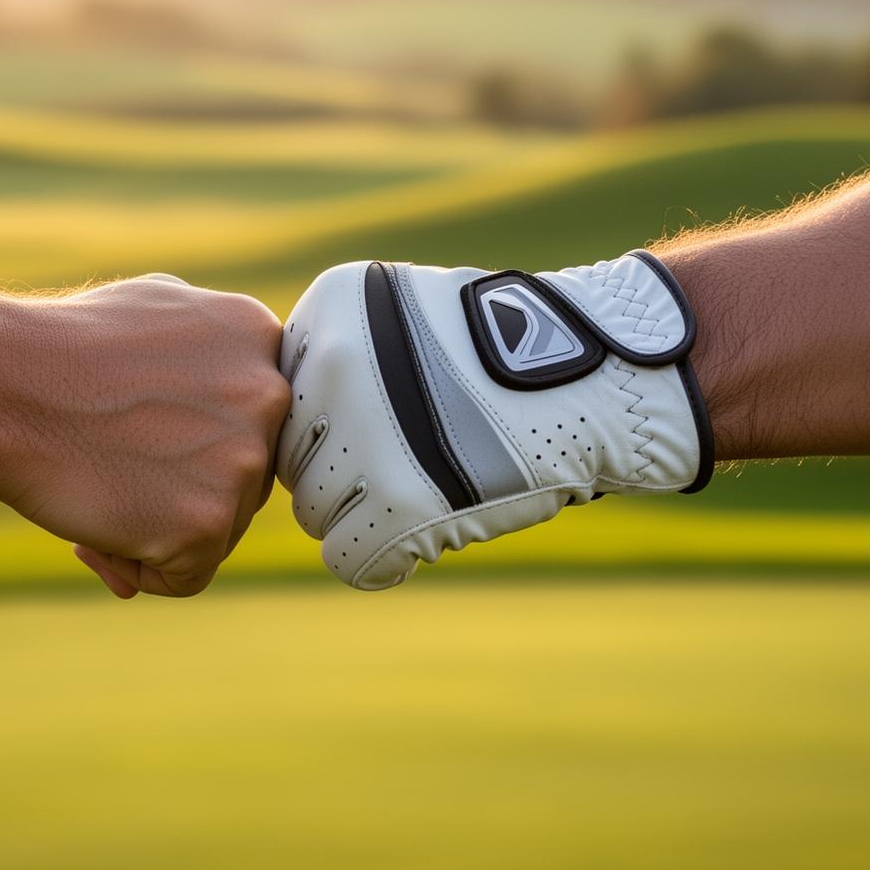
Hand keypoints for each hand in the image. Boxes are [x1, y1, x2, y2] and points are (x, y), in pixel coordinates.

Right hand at [0, 274, 287, 597]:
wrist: (1, 387)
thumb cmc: (59, 348)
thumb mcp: (156, 310)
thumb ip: (210, 348)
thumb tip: (232, 399)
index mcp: (257, 338)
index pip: (251, 418)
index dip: (195, 439)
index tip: (146, 434)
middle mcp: (267, 397)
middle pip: (243, 477)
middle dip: (180, 487)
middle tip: (111, 465)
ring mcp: (242, 462)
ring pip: (218, 530)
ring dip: (157, 529)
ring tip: (96, 489)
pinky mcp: (208, 523)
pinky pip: (184, 576)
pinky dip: (138, 569)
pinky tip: (95, 530)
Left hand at [274, 252, 712, 588]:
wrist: (599, 376)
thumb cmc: (506, 356)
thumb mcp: (405, 321)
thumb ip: (338, 362)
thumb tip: (270, 435)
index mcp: (331, 309)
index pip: (286, 399)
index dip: (331, 425)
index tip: (381, 424)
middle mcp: (336, 366)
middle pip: (292, 456)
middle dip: (341, 472)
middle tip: (407, 465)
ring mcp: (365, 434)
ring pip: (313, 511)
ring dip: (362, 514)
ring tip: (426, 491)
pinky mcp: (400, 502)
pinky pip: (346, 558)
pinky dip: (381, 559)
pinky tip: (418, 536)